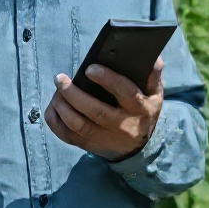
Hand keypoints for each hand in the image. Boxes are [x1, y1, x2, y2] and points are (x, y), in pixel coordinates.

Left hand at [46, 59, 163, 160]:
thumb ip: (153, 76)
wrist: (139, 148)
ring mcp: (105, 139)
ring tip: (56, 91)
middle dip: (74, 94)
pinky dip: (55, 122)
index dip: (107, 79)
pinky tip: (53, 107)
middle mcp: (123, 126)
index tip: (90, 68)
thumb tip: (153, 58)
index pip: (125, 92)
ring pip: (79, 125)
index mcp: (140, 109)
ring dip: (62, 107)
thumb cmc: (143, 113)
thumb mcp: (155, 95)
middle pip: (95, 111)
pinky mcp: (90, 146)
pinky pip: (67, 136)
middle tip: (60, 78)